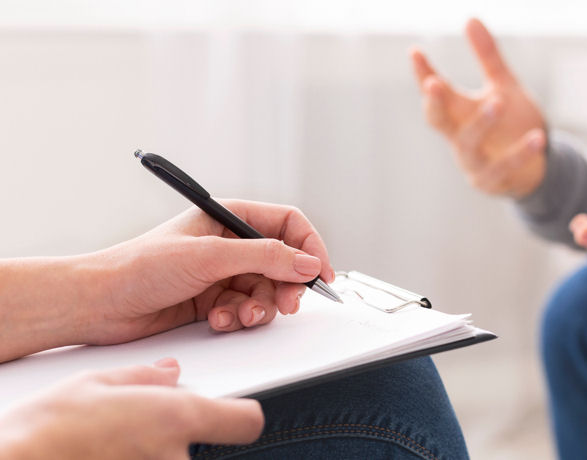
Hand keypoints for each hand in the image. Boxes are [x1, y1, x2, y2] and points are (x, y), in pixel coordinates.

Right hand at [0, 359, 262, 458]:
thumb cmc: (46, 430)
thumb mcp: (95, 383)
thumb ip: (144, 378)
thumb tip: (169, 374)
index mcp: (175, 418)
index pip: (246, 421)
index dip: (240, 415)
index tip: (231, 412)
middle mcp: (177, 456)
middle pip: (202, 445)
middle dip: (178, 437)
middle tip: (138, 429)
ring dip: (153, 453)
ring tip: (112, 444)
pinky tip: (107, 455)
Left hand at [82, 200, 336, 344]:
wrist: (99, 303)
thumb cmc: (140, 266)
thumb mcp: (210, 256)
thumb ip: (264, 257)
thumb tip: (307, 263)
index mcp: (229, 216)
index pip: (288, 224)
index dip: (309, 247)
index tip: (320, 274)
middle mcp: (230, 243)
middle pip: (283, 262)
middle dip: (287, 285)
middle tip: (286, 304)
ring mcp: (222, 273)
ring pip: (267, 291)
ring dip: (261, 307)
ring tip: (243, 316)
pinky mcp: (214, 300)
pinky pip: (245, 310)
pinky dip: (238, 318)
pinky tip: (219, 320)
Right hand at [410, 18, 546, 196]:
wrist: (535, 167)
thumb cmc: (512, 124)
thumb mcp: (503, 86)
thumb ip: (487, 57)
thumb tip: (470, 18)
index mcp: (457, 113)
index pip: (435, 93)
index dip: (423, 74)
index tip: (415, 53)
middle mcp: (458, 137)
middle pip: (438, 121)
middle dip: (435, 103)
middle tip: (434, 83)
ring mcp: (472, 162)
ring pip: (469, 143)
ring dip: (482, 122)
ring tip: (498, 100)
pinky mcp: (493, 180)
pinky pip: (505, 166)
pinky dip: (521, 152)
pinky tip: (537, 137)